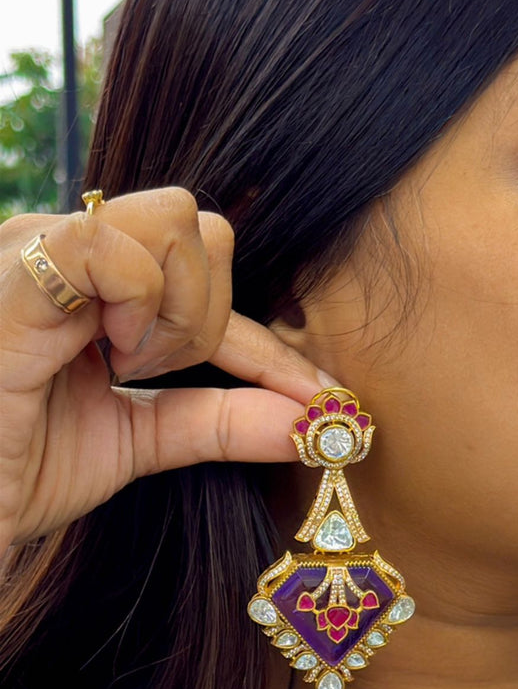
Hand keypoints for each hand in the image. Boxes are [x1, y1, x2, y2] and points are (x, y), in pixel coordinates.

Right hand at [0, 188, 333, 555]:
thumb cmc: (24, 466)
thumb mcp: (142, 438)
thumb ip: (220, 420)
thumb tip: (310, 421)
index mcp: (93, 276)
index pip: (207, 273)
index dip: (267, 343)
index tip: (317, 398)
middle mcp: (66, 244)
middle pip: (202, 225)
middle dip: (206, 317)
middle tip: (152, 372)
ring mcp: (40, 249)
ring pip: (176, 222)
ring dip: (174, 314)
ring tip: (120, 364)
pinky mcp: (17, 275)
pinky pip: (112, 246)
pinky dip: (136, 304)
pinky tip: (104, 351)